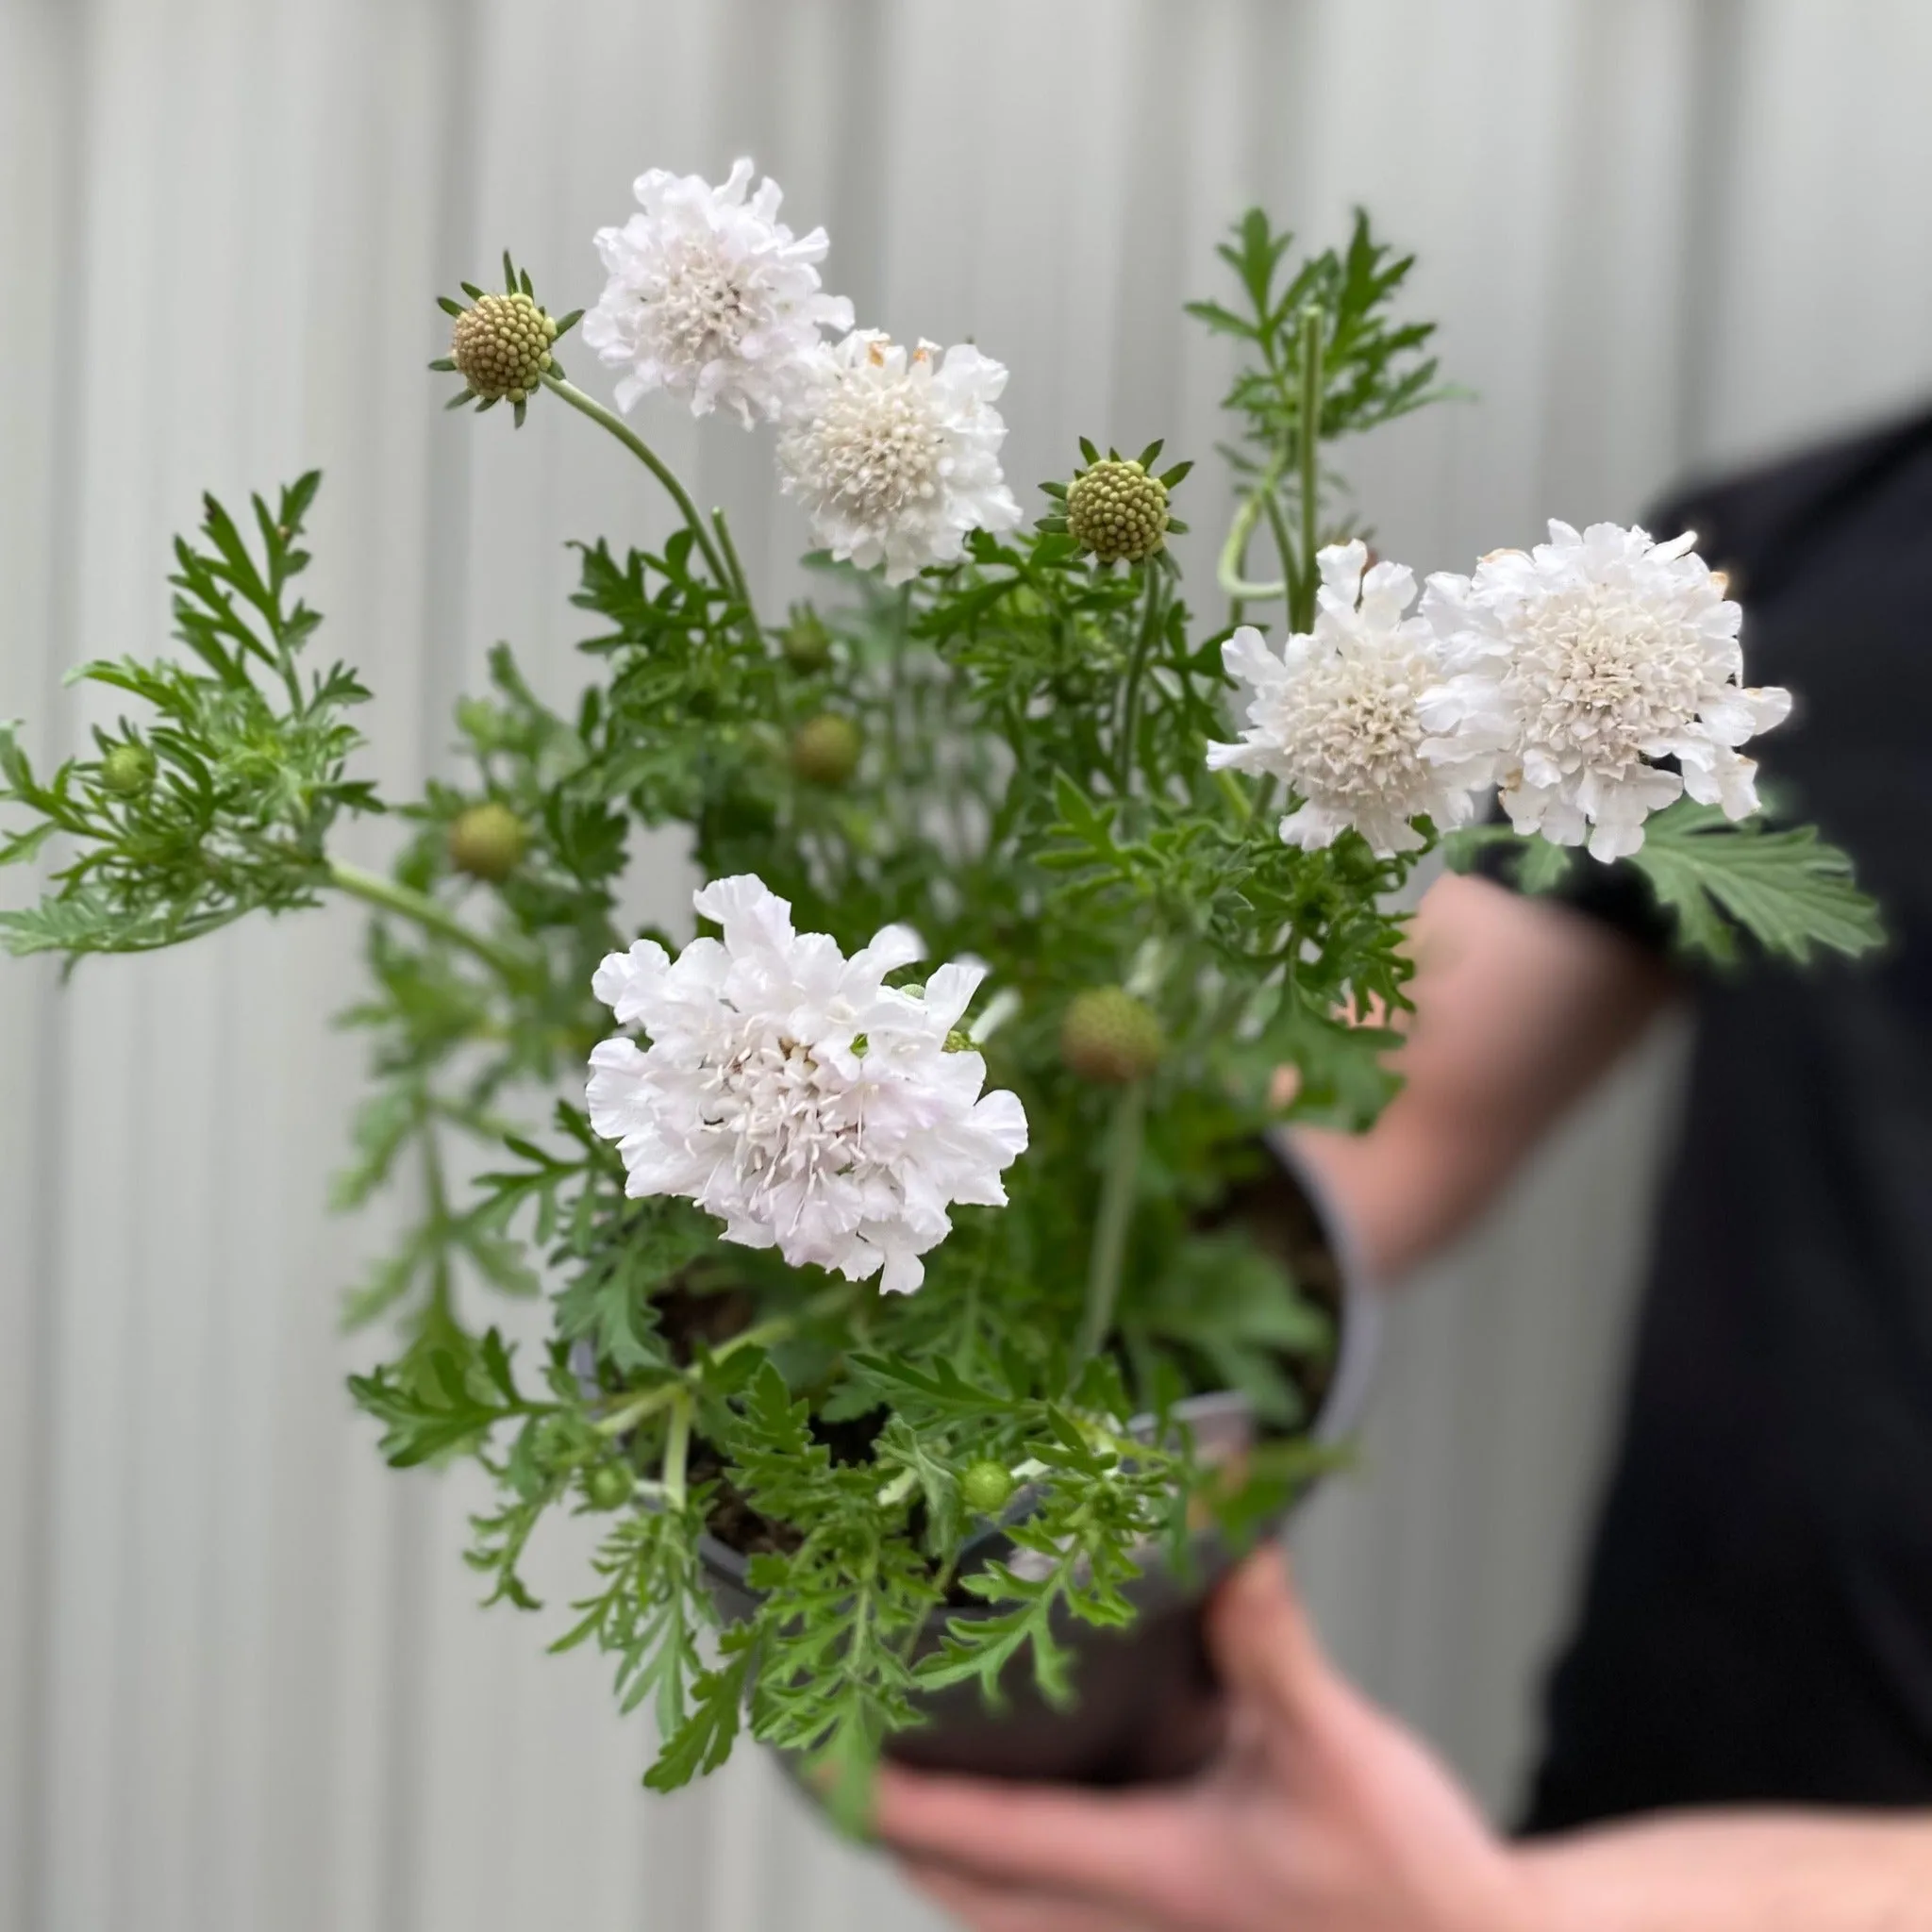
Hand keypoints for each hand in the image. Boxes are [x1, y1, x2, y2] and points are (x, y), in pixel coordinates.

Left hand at [873, 1544, 1544, 1931]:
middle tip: (846, 1751)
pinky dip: (1015, 1872)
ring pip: (1002, 1915)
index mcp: (1144, 1873)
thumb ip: (1264, 1630)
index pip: (978, 1836)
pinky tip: (1044, 1807)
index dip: (884, 1793)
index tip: (814, 1752)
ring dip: (951, 1852)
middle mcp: (1125, 1927)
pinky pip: (1057, 1919)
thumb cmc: (1409, 1878)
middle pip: (960, 1890)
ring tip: (915, 1775)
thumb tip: (1219, 1517)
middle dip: (892, 1827)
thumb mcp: (1330, 1740)